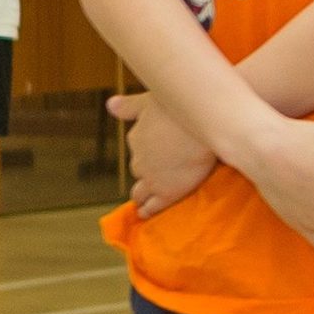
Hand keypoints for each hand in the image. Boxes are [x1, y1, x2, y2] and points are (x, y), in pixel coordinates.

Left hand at [108, 92, 219, 216]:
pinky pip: (152, 207)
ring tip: (144, 200)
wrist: (203, 127)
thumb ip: (129, 106)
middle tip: (157, 175)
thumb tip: (110, 104)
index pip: (138, 148)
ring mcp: (152, 179)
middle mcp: (139, 160)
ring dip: (142, 193)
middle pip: (138, 170)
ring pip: (140, 191)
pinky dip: (148, 210)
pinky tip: (146, 213)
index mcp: (136, 138)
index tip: (154, 152)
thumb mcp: (148, 100)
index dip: (147, 151)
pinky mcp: (167, 193)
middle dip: (145, 172)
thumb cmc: (179, 108)